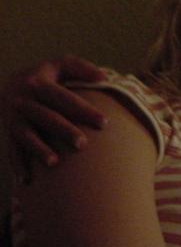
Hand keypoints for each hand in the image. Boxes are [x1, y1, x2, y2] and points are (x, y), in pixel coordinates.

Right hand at [2, 55, 106, 169]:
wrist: (7, 84)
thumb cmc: (45, 76)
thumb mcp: (60, 65)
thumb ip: (81, 68)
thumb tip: (104, 77)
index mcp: (38, 83)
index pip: (64, 98)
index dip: (84, 110)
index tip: (104, 123)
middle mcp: (23, 101)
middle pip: (46, 117)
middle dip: (64, 130)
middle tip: (83, 143)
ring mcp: (13, 118)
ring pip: (25, 135)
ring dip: (38, 149)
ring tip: (54, 162)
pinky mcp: (8, 132)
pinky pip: (12, 150)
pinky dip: (19, 166)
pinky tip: (27, 181)